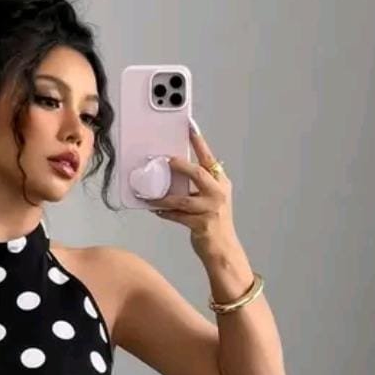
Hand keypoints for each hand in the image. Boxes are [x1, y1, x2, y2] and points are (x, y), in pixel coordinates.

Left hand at [151, 116, 238, 254]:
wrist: (224, 249)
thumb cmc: (215, 223)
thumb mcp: (212, 198)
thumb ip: (200, 184)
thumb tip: (176, 171)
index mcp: (221, 183)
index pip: (209, 158)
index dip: (199, 141)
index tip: (189, 126)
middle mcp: (218, 193)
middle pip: (198, 174)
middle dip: (181, 165)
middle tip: (167, 160)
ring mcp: (210, 209)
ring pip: (183, 199)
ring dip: (165, 197)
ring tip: (151, 195)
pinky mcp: (201, 225)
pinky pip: (178, 216)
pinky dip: (166, 213)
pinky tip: (156, 210)